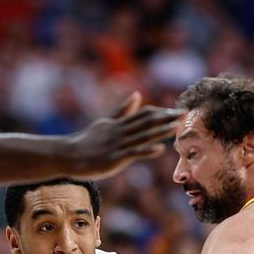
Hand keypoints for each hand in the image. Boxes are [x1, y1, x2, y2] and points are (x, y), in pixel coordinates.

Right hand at [65, 93, 180, 178]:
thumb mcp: (105, 123)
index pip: (144, 115)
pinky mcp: (114, 158)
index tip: (176, 111)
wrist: (69, 156)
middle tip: (184, 114)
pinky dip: (146, 150)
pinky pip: (133, 153)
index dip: (161, 112)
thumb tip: (136, 95)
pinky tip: (160, 149)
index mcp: (119, 124)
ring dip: (161, 131)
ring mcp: (117, 145)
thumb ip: (122, 111)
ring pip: (143, 136)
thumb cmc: (87, 142)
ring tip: (177, 127)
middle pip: (147, 122)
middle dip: (166, 118)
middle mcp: (120, 132)